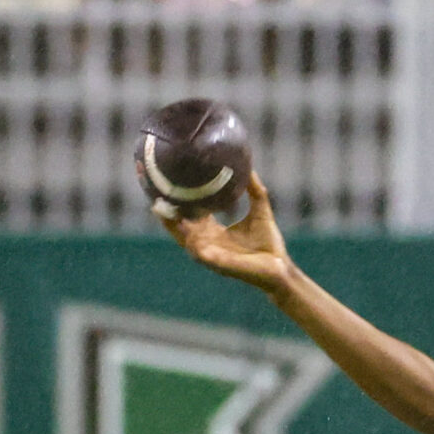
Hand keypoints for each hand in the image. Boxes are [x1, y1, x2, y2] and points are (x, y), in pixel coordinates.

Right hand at [161, 173, 295, 296]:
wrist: (280, 268)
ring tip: (160, 208)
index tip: (167, 184)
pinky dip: (190, 240)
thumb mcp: (259, 209)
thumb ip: (253, 189)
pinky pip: (199, 251)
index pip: (189, 215)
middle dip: (164, 212)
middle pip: (179, 227)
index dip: (178, 201)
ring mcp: (210, 254)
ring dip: (171, 225)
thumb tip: (249, 166)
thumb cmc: (268, 243)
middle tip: (153, 193)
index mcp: (212, 232)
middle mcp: (207, 243)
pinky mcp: (218, 264)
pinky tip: (182, 227)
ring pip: (184, 238)